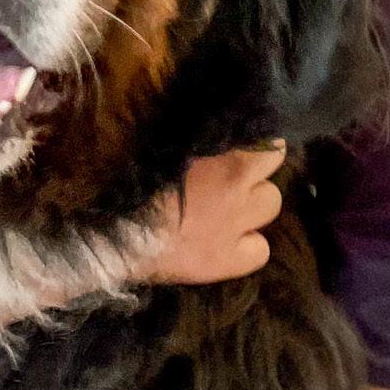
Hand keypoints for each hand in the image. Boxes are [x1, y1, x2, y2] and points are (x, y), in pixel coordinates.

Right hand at [125, 144, 285, 284]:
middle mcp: (238, 194)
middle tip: (234, 181)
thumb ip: (193, 141)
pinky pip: (260, 252)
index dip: (259, 146)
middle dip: (257, 177)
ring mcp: (236, 230)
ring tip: (233, 210)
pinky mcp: (228, 263)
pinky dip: (248, 247)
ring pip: (271, 209)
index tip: (245, 147)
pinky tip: (230, 245)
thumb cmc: (131, 188)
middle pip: (272, 178)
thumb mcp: (161, 151)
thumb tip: (205, 126)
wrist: (117, 238)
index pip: (268, 146)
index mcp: (225, 163)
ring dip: (255, 207)